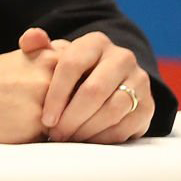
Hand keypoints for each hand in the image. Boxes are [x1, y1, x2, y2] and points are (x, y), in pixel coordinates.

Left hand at [19, 27, 153, 143]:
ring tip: (69, 139)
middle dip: (72, 117)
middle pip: (94, 90)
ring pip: (112, 110)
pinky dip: (104, 138)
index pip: (72, 66)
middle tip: (56, 134)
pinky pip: (126, 126)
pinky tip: (87, 142)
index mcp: (95, 42)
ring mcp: (139, 81)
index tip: (46, 118)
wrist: (109, 80)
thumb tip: (31, 38)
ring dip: (87, 129)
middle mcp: (122, 58)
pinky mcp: (149, 106)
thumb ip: (36, 45)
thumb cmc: (72, 69)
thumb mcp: (54, 54)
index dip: (57, 95)